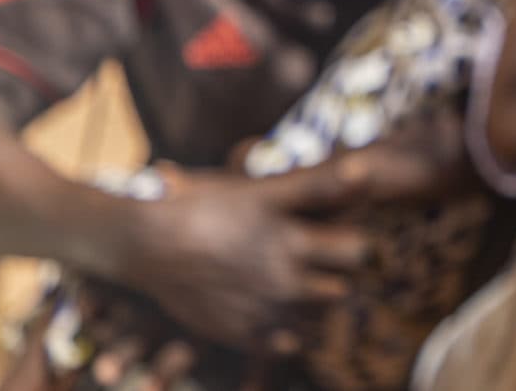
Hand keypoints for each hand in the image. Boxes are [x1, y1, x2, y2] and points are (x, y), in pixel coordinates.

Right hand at [118, 142, 461, 352]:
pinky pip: (286, 344)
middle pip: (341, 291)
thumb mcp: (264, 192)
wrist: (151, 244)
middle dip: (339, 278)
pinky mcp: (241, 335)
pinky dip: (291, 331)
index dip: (356, 244)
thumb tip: (364, 170)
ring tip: (303, 285)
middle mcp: (283, 283)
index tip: (345, 237)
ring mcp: (262, 313)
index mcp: (293, 243)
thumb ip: (317, 185)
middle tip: (327, 265)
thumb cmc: (210, 208)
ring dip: (317, 307)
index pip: (357, 251)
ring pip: (316, 321)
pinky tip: (280, 309)